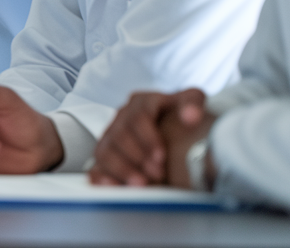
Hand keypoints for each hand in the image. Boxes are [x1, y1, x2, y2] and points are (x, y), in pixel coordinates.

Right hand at [90, 88, 208, 186]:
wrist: (176, 133)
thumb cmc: (180, 118)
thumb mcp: (190, 102)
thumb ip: (193, 104)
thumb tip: (190, 117)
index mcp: (141, 102)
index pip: (138, 115)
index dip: (148, 137)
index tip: (162, 156)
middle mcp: (122, 117)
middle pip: (120, 135)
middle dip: (138, 157)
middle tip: (157, 174)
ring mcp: (111, 136)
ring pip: (105, 151)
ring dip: (122, 169)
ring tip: (141, 184)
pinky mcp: (105, 156)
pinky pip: (96, 167)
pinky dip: (103, 178)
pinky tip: (116, 187)